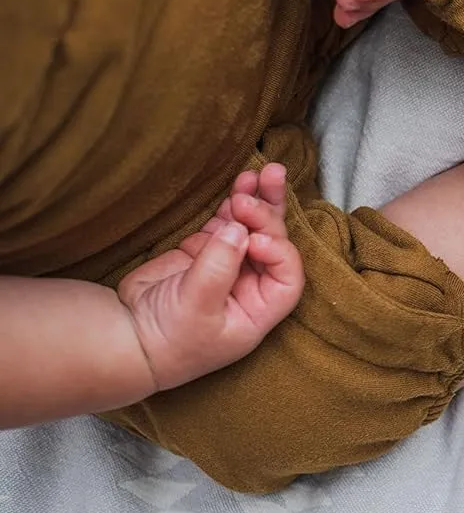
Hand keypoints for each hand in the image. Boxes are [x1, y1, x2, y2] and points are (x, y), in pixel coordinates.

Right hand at [119, 165, 304, 390]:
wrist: (129, 338)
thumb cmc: (169, 339)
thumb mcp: (195, 308)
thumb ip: (218, 268)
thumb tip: (238, 229)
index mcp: (259, 309)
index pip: (286, 275)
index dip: (278, 251)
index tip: (253, 239)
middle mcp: (251, 286)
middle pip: (273, 244)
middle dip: (266, 216)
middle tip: (251, 193)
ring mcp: (229, 265)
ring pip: (253, 228)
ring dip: (257, 201)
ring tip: (263, 173)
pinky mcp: (206, 251)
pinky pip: (227, 223)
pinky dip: (232, 204)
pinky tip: (241, 184)